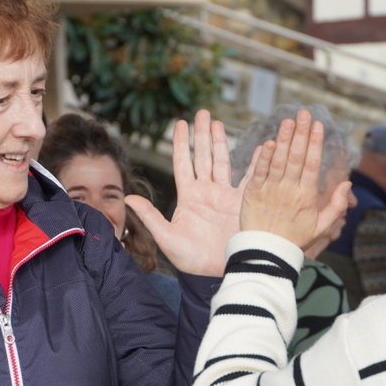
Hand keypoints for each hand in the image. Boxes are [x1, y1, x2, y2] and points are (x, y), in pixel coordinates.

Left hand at [126, 110, 243, 275]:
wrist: (219, 273)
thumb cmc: (191, 260)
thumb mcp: (167, 238)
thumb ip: (150, 216)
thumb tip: (126, 197)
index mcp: (188, 197)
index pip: (183, 163)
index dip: (181, 143)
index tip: (180, 122)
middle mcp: (206, 193)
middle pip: (203, 156)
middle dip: (202, 134)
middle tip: (203, 112)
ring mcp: (225, 197)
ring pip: (222, 162)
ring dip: (221, 142)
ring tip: (218, 122)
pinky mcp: (243, 204)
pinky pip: (250, 178)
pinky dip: (256, 162)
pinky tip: (259, 147)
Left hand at [241, 110, 350, 249]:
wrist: (266, 253)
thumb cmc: (294, 240)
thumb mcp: (321, 227)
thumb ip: (336, 206)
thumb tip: (347, 183)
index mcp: (307, 196)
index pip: (312, 164)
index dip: (315, 143)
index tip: (318, 125)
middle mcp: (289, 190)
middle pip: (296, 157)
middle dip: (301, 133)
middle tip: (304, 113)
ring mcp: (270, 191)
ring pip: (278, 161)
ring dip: (283, 139)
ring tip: (288, 121)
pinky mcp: (252, 193)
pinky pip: (258, 172)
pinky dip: (263, 157)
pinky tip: (268, 143)